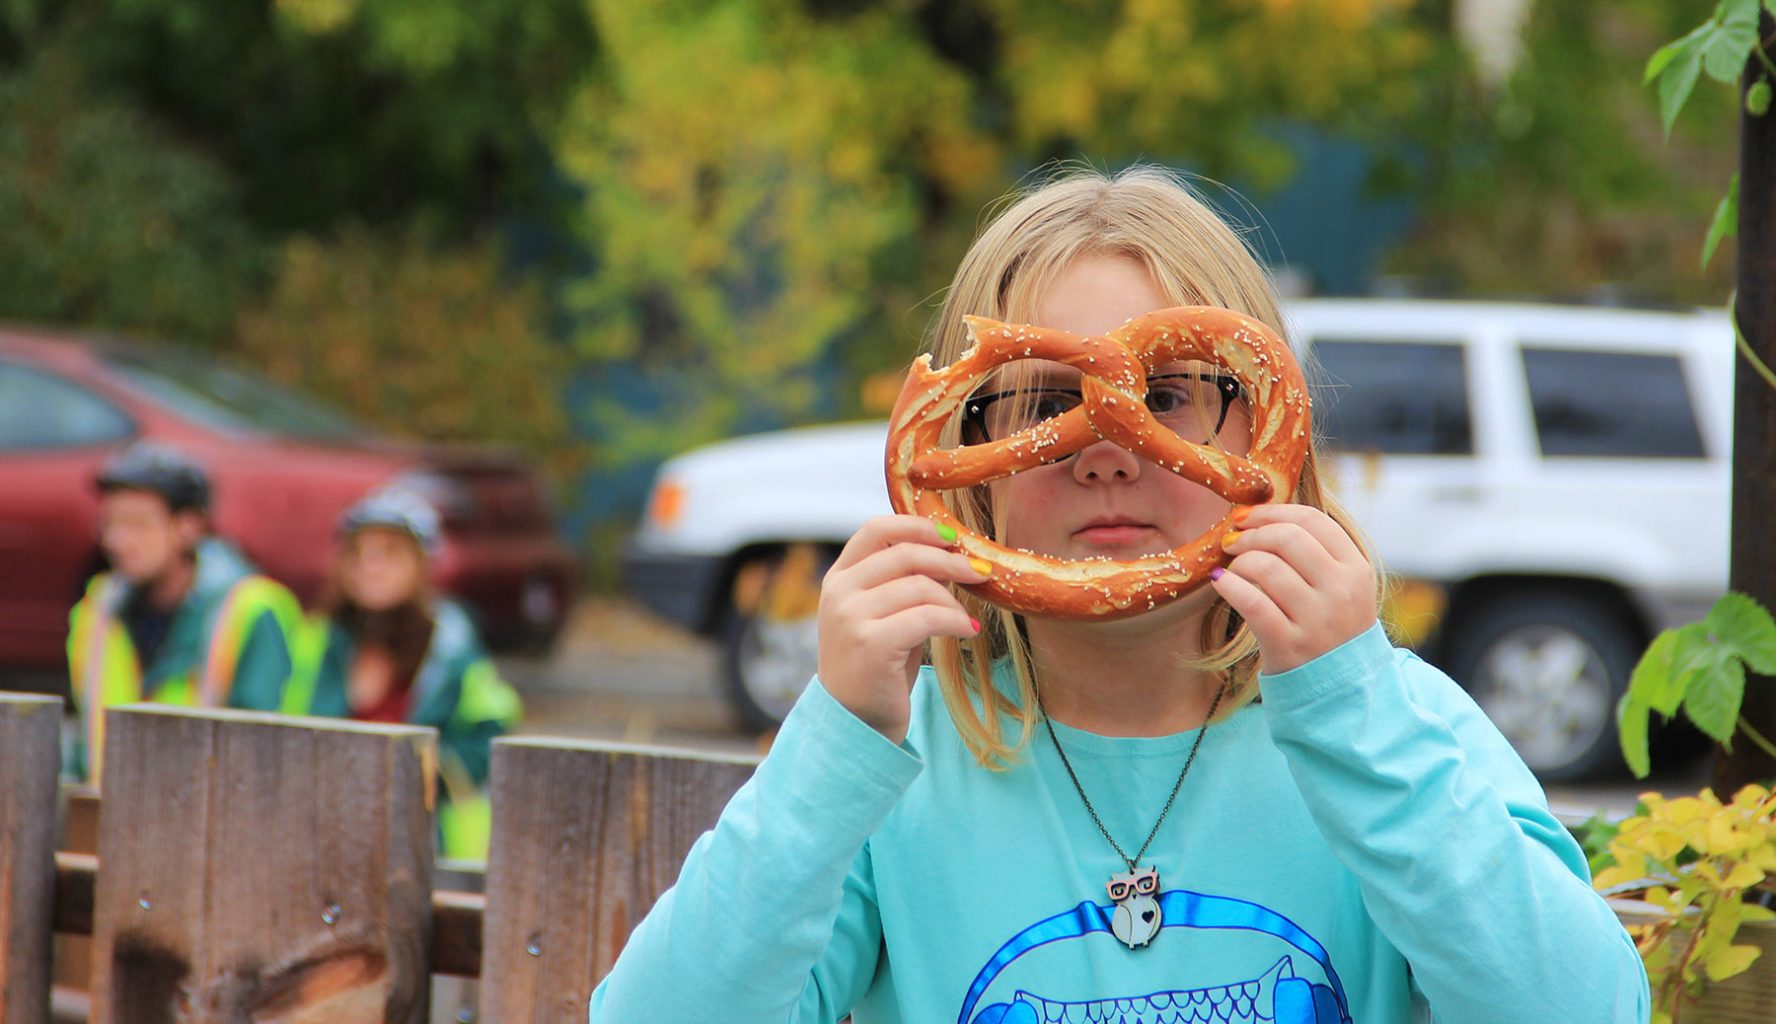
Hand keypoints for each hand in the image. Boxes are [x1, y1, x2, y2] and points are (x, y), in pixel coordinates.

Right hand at [817, 515, 986, 742]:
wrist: (856, 723)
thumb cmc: (878, 666)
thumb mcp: (884, 615)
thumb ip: (902, 583)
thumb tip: (951, 553)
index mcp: (839, 578)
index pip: (877, 528)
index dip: (918, 526)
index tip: (952, 537)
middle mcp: (839, 593)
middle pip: (906, 553)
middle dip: (951, 560)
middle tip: (981, 571)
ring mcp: (850, 618)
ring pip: (921, 586)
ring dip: (955, 600)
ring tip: (967, 619)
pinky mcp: (870, 644)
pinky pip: (927, 617)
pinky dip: (956, 621)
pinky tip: (967, 631)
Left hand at [1209, 503, 1376, 674]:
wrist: (1340, 691)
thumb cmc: (1329, 629)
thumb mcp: (1340, 588)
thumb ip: (1314, 553)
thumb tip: (1260, 515)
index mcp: (1356, 569)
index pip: (1312, 520)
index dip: (1272, 511)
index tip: (1246, 517)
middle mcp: (1341, 591)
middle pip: (1288, 538)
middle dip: (1252, 534)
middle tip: (1233, 542)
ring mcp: (1317, 620)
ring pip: (1267, 567)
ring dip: (1240, 562)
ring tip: (1233, 570)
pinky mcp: (1290, 645)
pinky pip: (1252, 603)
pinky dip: (1229, 586)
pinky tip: (1221, 583)